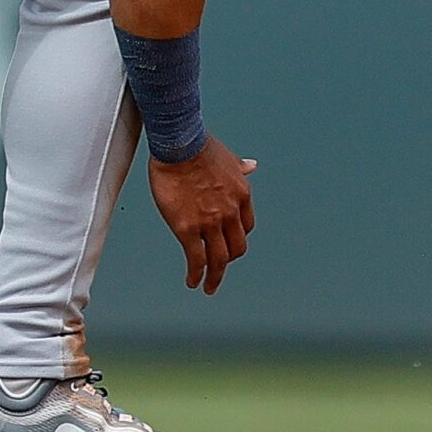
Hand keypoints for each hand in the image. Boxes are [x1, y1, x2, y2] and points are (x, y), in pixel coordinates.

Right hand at [147, 133, 256, 294]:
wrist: (180, 145)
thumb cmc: (199, 146)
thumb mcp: (228, 156)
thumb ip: (240, 166)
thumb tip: (251, 165)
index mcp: (241, 196)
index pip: (245, 227)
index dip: (237, 238)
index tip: (228, 243)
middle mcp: (229, 213)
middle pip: (236, 248)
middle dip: (228, 260)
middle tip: (219, 269)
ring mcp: (209, 223)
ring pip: (218, 260)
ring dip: (215, 277)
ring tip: (209, 287)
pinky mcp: (187, 228)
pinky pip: (196, 258)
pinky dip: (196, 274)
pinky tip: (193, 281)